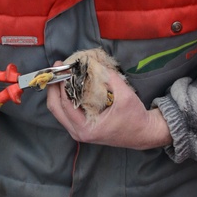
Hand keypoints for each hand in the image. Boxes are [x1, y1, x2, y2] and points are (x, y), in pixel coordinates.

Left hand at [45, 70, 171, 148]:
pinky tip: (69, 85)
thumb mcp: (124, 94)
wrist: (143, 133)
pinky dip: (64, 98)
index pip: (65, 103)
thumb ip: (108, 77)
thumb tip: (92, 62)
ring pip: (58, 111)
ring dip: (57, 92)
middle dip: (53, 87)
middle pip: (55, 108)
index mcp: (87, 128)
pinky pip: (65, 112)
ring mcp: (78, 132)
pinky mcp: (81, 128)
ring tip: (62, 74)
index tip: (63, 67)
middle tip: (57, 69)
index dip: (62, 83)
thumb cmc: (134, 117)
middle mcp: (78, 132)